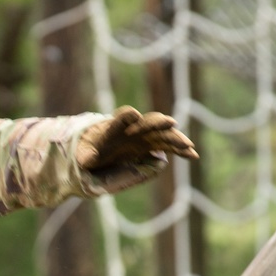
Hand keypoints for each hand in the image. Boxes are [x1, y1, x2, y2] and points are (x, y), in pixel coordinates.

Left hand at [76, 105, 198, 172]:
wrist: (98, 150)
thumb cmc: (88, 151)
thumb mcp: (82, 155)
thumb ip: (84, 156)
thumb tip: (88, 160)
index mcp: (115, 126)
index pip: (122, 117)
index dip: (126, 116)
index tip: (133, 115)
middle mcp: (133, 128)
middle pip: (149, 122)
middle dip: (159, 123)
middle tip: (171, 124)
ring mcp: (145, 136)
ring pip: (163, 134)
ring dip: (175, 139)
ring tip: (188, 147)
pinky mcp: (152, 145)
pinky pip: (169, 146)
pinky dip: (180, 150)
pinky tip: (193, 156)